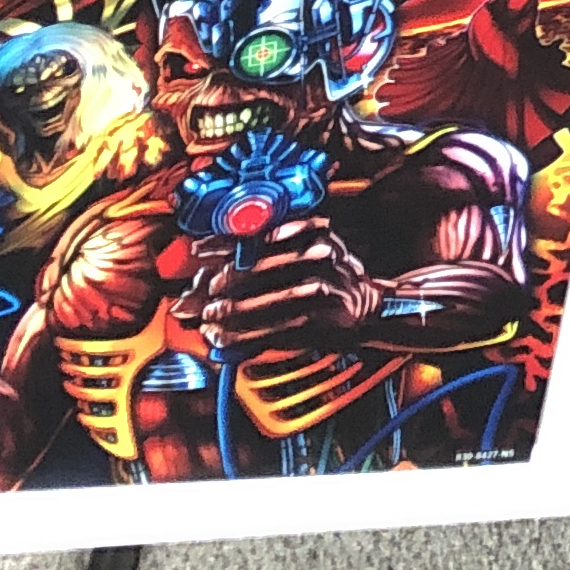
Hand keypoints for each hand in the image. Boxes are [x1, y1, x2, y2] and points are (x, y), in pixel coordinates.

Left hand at [188, 218, 379, 354]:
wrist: (370, 307)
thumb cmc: (330, 279)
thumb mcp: (308, 250)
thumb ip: (270, 251)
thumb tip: (217, 263)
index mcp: (312, 231)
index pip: (262, 231)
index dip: (226, 241)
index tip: (200, 249)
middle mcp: (318, 254)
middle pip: (262, 263)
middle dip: (227, 278)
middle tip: (206, 290)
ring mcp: (321, 286)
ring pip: (267, 298)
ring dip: (233, 310)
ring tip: (211, 317)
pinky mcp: (320, 317)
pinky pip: (276, 327)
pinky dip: (246, 335)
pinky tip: (227, 338)